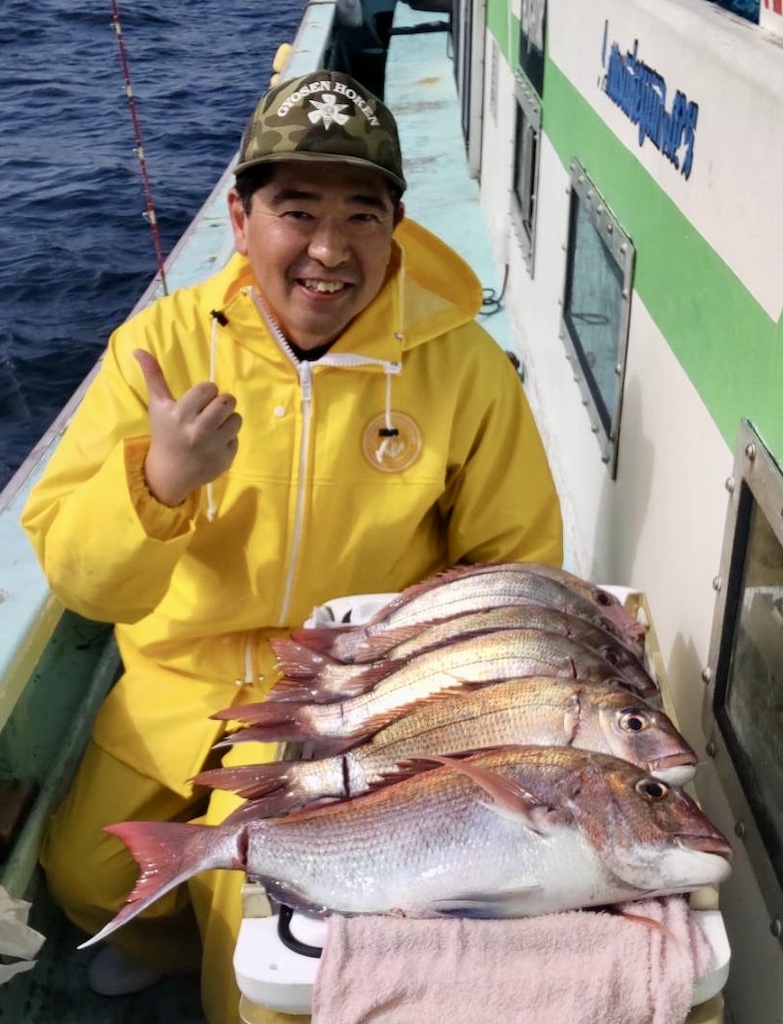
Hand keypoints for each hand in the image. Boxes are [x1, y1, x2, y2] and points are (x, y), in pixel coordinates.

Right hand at [133, 349, 241, 505]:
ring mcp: (213, 447)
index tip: (198, 401)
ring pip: (236, 418)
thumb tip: (138, 350)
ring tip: (212, 427)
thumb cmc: (164, 434)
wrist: (170, 473)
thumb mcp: (158, 405)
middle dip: (220, 404)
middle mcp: (198, 431)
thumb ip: (153, 376)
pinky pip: (237, 438)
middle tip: (209, 412)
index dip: (206, 392)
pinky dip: (228, 439)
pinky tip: (213, 444)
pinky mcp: (225, 459)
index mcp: (181, 415)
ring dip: (227, 420)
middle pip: (227, 401)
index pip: (209, 388)